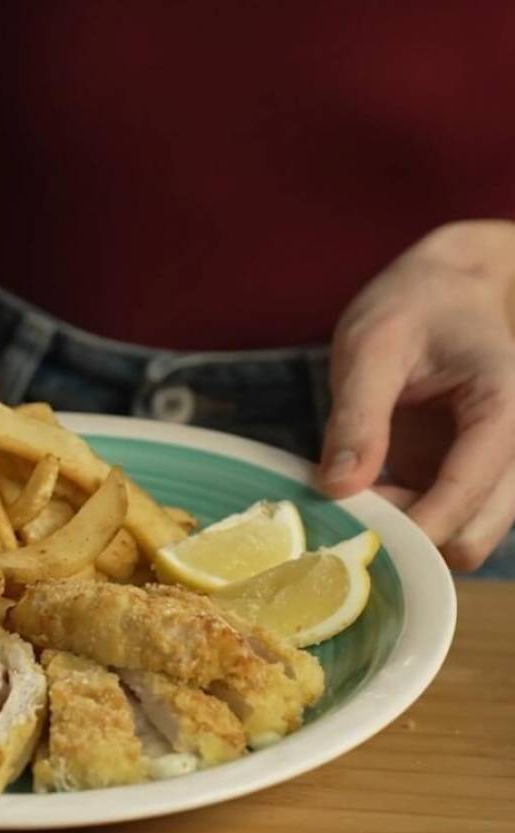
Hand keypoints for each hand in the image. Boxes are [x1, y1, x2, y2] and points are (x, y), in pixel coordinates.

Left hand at [319, 220, 514, 570]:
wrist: (441, 291)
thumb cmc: (412, 306)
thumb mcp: (372, 346)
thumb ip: (358, 416)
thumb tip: (336, 488)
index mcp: (503, 408)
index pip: (470, 490)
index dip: (416, 524)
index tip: (357, 530)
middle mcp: (511, 449)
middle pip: (474, 537)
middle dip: (413, 539)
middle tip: (349, 507)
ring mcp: (490, 471)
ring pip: (460, 541)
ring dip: (407, 536)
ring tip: (352, 494)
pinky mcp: (463, 480)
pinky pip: (439, 525)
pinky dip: (402, 525)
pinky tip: (361, 493)